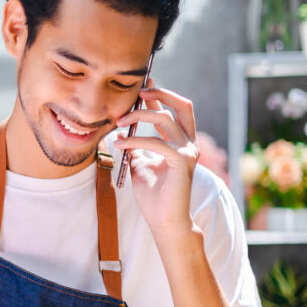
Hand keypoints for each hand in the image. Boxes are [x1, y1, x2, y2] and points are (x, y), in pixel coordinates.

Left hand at [114, 79, 199, 238]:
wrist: (163, 220)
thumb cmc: (153, 196)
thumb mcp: (140, 164)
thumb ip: (136, 147)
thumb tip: (122, 132)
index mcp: (180, 142)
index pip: (171, 111)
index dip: (157, 97)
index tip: (141, 85)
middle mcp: (188, 142)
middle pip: (181, 105)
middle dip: (159, 94)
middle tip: (138, 92)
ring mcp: (188, 150)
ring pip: (164, 119)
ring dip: (138, 117)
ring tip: (118, 123)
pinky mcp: (183, 161)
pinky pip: (156, 142)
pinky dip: (136, 140)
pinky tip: (120, 144)